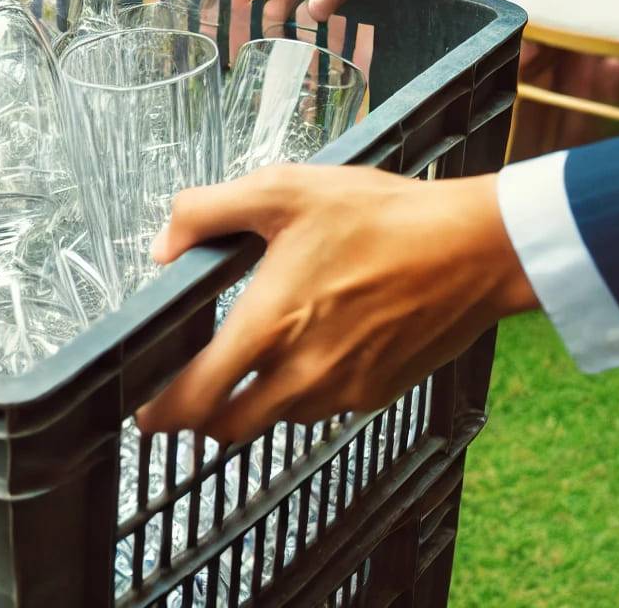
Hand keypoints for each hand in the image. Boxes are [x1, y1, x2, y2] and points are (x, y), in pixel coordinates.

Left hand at [133, 166, 537, 442]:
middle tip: (190, 393)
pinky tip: (313, 349)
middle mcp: (301, 371)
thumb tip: (164, 246)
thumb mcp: (283, 191)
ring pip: (274, 418)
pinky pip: (320, 408)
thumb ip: (207, 212)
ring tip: (256, 359)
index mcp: (268, 325)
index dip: (159, 412)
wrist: (474, 248)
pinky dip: (302, 392)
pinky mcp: (375, 395)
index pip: (194, 398)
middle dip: (200, 416)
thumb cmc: (384, 216)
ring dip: (254, 401)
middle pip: (227, 426)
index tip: (144, 411)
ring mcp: (341, 390)